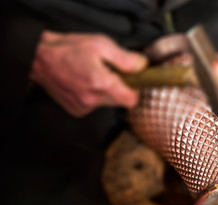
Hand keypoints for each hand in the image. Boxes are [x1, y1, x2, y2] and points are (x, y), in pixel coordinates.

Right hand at [30, 30, 147, 116]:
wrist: (40, 60)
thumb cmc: (68, 49)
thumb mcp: (100, 44)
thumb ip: (124, 58)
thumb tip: (142, 66)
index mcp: (101, 83)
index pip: (131, 100)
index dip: (134, 91)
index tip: (131, 82)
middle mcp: (92, 99)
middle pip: (120, 102)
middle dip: (120, 89)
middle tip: (110, 74)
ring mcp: (83, 107)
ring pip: (107, 104)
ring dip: (106, 93)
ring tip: (93, 76)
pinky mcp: (76, 110)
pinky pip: (94, 106)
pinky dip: (93, 97)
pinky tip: (84, 84)